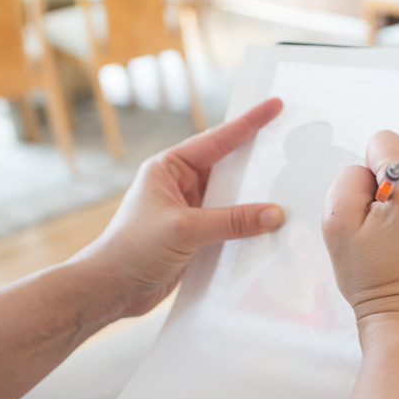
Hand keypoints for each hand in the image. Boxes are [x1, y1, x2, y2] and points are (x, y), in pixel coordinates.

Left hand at [76, 98, 286, 318]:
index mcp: (168, 168)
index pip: (216, 140)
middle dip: (258, 160)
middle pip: (228, 167)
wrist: (109, 291)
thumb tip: (274, 214)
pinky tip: (270, 229)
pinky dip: (249, 227)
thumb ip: (231, 221)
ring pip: (233, 198)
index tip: (274, 107)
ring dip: (256, 199)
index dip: (248, 123)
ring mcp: (190, 212)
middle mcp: (180, 185)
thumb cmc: (129, 250)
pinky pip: (231, 225)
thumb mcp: (184, 230)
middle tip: (289, 144)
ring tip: (289, 188)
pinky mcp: (197, 238)